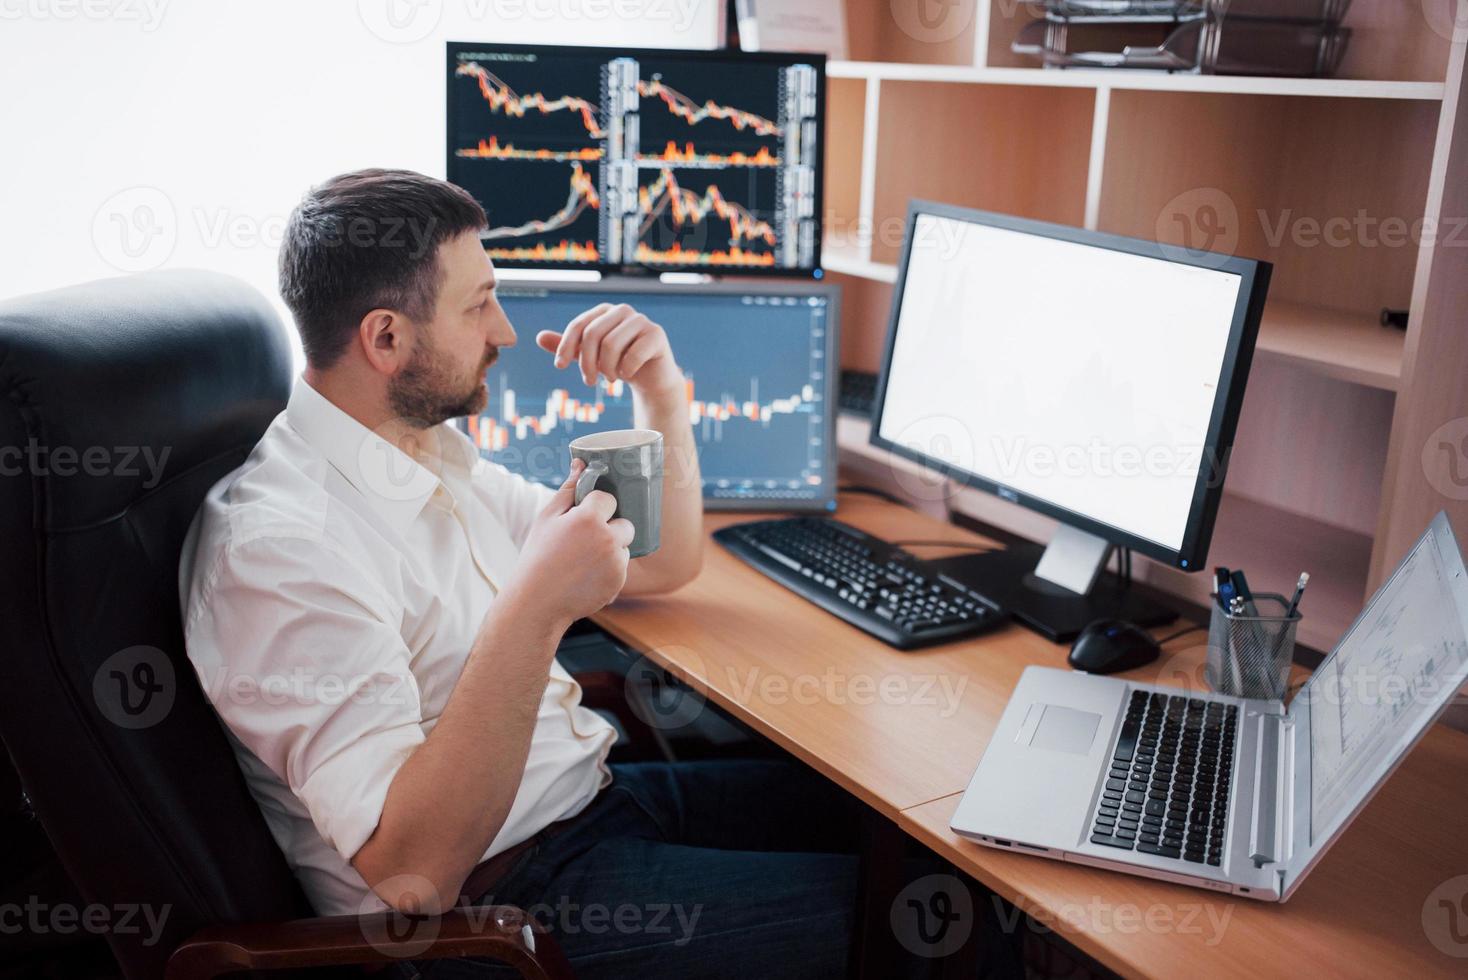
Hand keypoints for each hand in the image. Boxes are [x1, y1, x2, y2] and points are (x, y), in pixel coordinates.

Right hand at [503, 460, 634, 629]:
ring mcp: (616, 562)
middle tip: (585, 540)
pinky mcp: (619, 581)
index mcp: (588, 518)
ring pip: (624, 546)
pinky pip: (622, 567)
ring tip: (584, 560)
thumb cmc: (538, 556)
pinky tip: (587, 575)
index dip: (595, 507)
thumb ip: (568, 490)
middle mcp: (607, 538)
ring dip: (612, 549)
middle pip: (625, 523)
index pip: (608, 499)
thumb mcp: (547, 518)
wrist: (537, 602)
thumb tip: (580, 463)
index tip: (581, 519)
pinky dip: (610, 569)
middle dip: (610, 528)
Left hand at [536, 303, 681, 398]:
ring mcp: (641, 321)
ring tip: (610, 378)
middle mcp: (622, 310)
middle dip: (587, 362)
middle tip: (589, 381)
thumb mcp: (590, 356)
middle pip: (593, 335)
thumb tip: (539, 337)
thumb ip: (569, 346)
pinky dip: (625, 370)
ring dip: (607, 368)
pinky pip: (633, 354)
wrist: (651, 377)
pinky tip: (626, 375)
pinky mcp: (656, 334)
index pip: (578, 325)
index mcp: (604, 311)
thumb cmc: (619, 363)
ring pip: (611, 344)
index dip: (565, 346)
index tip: (559, 367)